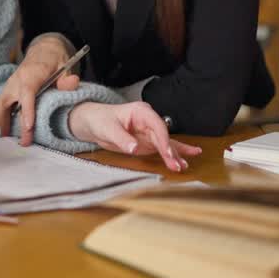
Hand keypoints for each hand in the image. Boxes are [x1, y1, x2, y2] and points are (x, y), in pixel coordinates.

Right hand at [0, 37, 80, 144]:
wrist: (45, 50)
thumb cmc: (55, 60)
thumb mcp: (65, 65)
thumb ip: (67, 77)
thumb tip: (72, 83)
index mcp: (31, 73)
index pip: (27, 92)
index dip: (27, 110)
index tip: (28, 127)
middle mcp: (16, 80)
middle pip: (6, 102)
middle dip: (4, 123)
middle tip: (7, 143)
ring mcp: (10, 85)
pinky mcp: (9, 91)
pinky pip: (0, 106)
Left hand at [68, 101, 201, 172]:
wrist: (93, 122)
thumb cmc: (100, 120)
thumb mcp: (107, 128)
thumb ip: (122, 138)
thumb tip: (134, 148)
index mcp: (141, 112)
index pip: (157, 126)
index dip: (164, 140)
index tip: (167, 154)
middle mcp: (148, 121)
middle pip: (163, 136)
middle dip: (170, 151)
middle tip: (177, 165)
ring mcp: (149, 132)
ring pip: (166, 143)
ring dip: (174, 155)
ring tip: (184, 166)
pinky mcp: (147, 142)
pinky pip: (162, 148)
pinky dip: (172, 154)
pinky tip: (185, 159)